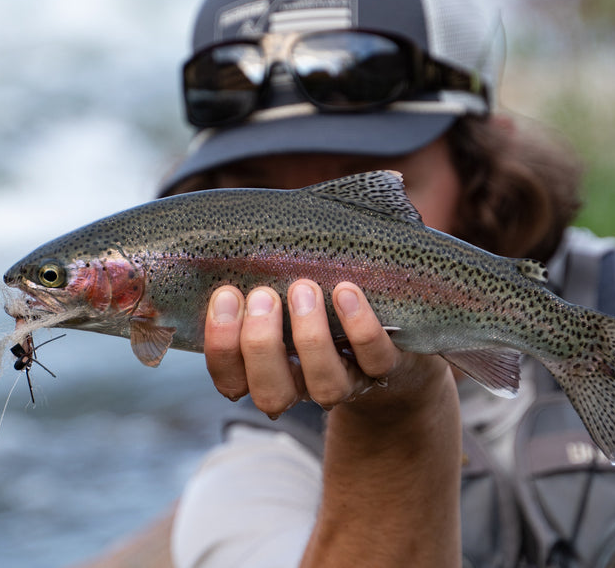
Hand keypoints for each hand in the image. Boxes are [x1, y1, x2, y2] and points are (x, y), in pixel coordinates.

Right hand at [203, 279, 450, 418]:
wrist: (392, 340)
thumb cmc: (322, 304)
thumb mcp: (286, 289)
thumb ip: (259, 269)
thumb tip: (234, 222)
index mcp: (268, 369)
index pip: (231, 380)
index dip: (221, 345)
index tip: (226, 295)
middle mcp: (304, 384)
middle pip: (272, 393)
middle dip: (261, 345)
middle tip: (264, 295)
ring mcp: (347, 379)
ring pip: (324, 387)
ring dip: (310, 337)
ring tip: (305, 288)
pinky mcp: (388, 367)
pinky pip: (374, 358)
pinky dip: (359, 326)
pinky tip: (347, 291)